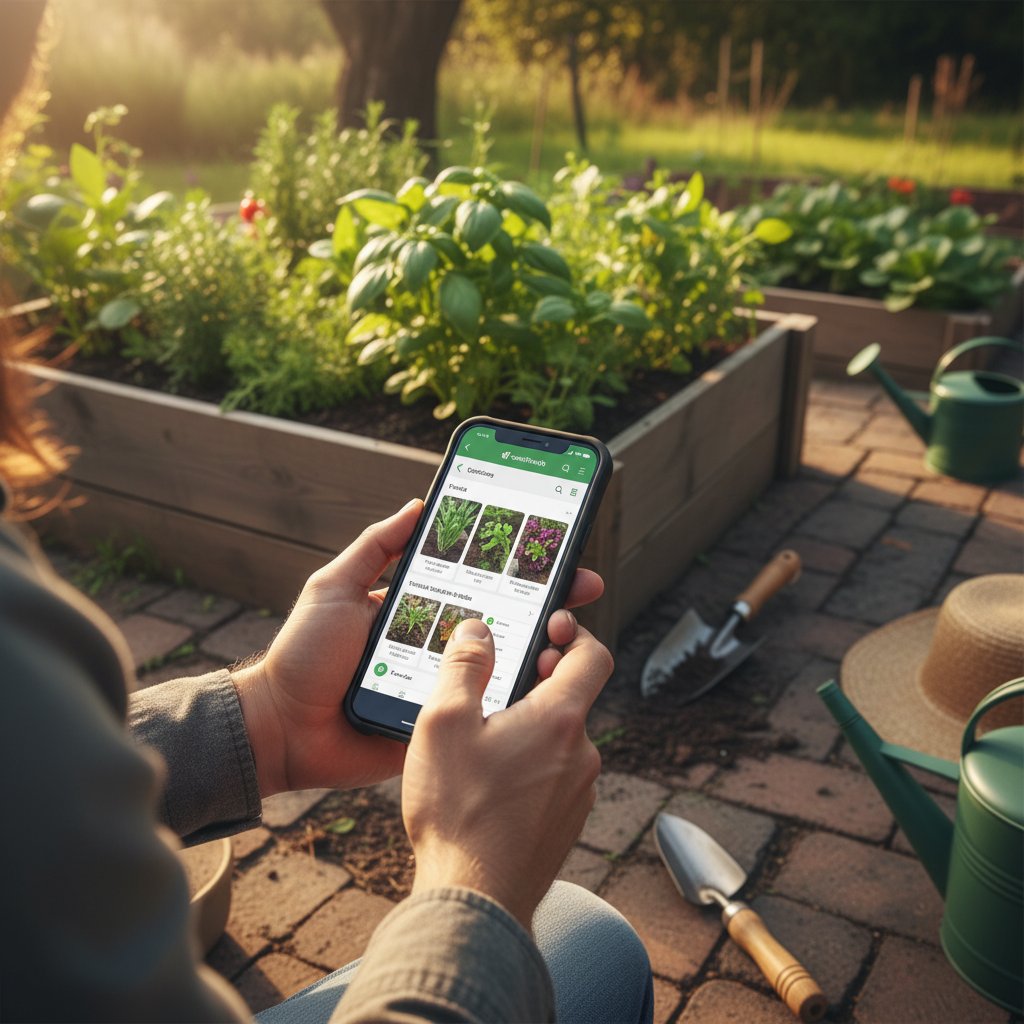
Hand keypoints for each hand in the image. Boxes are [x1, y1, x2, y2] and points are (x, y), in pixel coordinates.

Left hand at [232, 501, 604, 797]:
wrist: (280, 729)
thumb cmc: (303, 655)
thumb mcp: (333, 587)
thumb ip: (374, 547)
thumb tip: (418, 505)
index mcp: (419, 610)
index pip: (478, 582)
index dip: (516, 568)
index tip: (554, 550)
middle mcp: (438, 646)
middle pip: (503, 621)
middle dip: (548, 601)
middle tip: (583, 584)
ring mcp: (443, 686)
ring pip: (502, 666)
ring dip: (542, 648)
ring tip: (571, 629)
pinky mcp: (441, 725)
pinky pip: (482, 711)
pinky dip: (515, 698)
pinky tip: (547, 681)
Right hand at [403, 615, 612, 929]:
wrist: (474, 903)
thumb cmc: (457, 813)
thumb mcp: (443, 723)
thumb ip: (464, 667)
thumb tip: (478, 630)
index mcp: (559, 720)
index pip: (593, 655)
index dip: (574, 632)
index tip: (549, 627)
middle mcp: (581, 754)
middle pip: (571, 697)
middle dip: (536, 682)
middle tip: (496, 686)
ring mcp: (578, 793)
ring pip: (559, 740)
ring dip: (530, 729)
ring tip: (481, 741)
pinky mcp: (565, 823)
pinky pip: (553, 777)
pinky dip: (529, 767)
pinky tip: (489, 783)